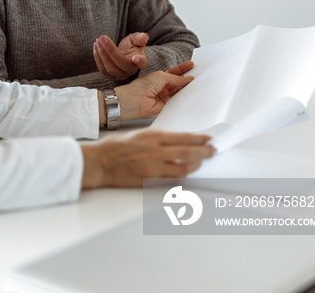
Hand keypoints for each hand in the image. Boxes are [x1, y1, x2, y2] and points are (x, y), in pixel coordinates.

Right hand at [81, 130, 214, 187]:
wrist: (101, 162)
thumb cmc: (115, 146)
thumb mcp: (138, 134)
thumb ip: (156, 138)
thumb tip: (174, 142)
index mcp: (152, 136)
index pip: (182, 137)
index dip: (198, 138)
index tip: (208, 139)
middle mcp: (155, 150)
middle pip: (187, 151)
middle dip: (203, 151)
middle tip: (213, 150)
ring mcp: (153, 166)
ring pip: (183, 167)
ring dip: (196, 164)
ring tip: (203, 162)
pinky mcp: (149, 179)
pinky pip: (171, 179)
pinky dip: (182, 176)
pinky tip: (188, 173)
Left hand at [93, 32, 149, 80]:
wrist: (125, 53)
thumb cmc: (132, 46)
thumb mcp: (136, 39)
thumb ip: (139, 38)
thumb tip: (144, 37)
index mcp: (141, 61)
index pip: (142, 63)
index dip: (140, 61)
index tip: (135, 58)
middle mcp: (131, 71)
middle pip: (120, 63)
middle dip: (110, 50)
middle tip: (102, 38)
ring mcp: (120, 75)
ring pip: (109, 68)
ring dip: (101, 53)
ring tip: (97, 41)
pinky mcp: (110, 76)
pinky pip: (102, 69)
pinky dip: (97, 57)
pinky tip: (96, 46)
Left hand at [113, 62, 194, 121]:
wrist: (134, 101)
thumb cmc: (143, 86)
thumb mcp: (161, 77)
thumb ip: (176, 79)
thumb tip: (188, 79)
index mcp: (159, 78)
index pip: (174, 73)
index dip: (183, 69)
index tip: (192, 65)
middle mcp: (163, 87)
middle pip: (178, 83)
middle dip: (188, 78)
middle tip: (200, 74)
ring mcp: (165, 97)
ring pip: (179, 92)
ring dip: (188, 88)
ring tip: (199, 82)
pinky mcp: (167, 107)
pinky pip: (178, 102)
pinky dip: (185, 98)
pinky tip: (193, 94)